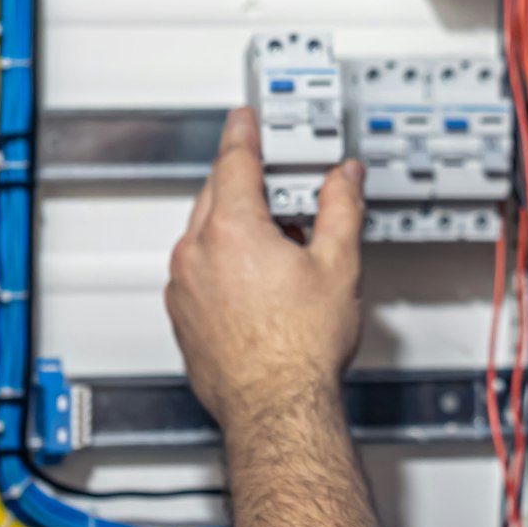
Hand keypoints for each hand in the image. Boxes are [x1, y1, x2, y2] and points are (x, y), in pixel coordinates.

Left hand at [165, 107, 366, 428]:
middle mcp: (197, 252)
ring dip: (234, 224)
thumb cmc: (300, 350)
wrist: (276, 408)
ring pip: (204, 233)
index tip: (245, 118)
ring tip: (279, 244)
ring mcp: (184, 285)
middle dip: (246, 182)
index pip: (234, 160)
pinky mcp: (182, 315)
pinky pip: (198, 269)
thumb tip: (344, 179)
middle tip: (280, 184)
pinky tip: (257, 281)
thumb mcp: (338, 264)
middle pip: (215, 193)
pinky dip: (221, 260)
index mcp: (232, 229)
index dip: (244, 132)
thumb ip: (340, 208)